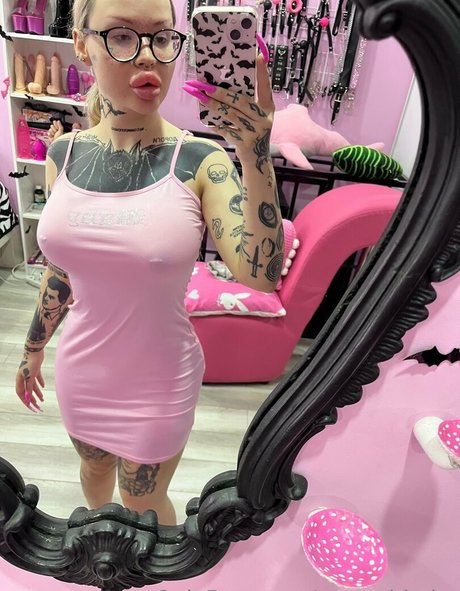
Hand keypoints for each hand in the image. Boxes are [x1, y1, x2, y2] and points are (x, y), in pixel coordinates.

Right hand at [16, 350, 44, 412]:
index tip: (32, 408)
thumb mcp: (30, 377)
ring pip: (32, 386)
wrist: (35, 350)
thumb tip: (28, 399)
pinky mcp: (35, 369)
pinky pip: (37, 378)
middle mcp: (23, 377)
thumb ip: (29, 388)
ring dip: (37, 393)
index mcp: (19, 380)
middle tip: (38, 406)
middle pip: (27, 391)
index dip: (26, 401)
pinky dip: (40, 383)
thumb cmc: (31, 363)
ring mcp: (29, 373)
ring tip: (43, 399)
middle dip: (32, 399)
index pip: (21, 394)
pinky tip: (44, 387)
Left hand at [183, 54, 274, 168]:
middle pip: (241, 101)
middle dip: (221, 92)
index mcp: (268, 108)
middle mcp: (264, 119)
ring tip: (200, 97)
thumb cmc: (254, 132)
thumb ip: (248, 103)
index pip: (265, 87)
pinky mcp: (244, 143)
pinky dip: (215, 124)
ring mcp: (254, 132)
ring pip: (230, 115)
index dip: (262, 72)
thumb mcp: (257, 117)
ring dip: (213, 105)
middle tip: (204, 85)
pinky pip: (226, 130)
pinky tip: (205, 119)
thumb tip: (224, 85)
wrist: (257, 160)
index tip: (257, 56)